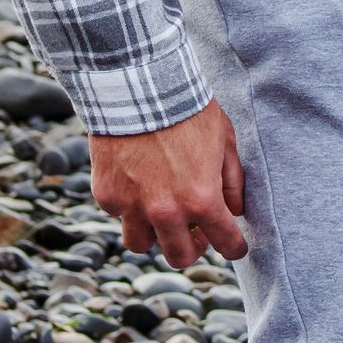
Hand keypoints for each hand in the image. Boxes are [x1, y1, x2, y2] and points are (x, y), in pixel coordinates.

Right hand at [89, 101, 249, 268]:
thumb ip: (233, 182)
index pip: (226, 243)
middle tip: (196, 234)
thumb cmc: (188, 110)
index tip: (234, 248)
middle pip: (179, 256)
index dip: (234, 248)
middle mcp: (166, 211)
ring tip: (160, 213)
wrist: (138, 86)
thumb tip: (235, 210)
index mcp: (201, 200)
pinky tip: (136, 181)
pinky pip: (120, 214)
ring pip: (142, 244)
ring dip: (154, 233)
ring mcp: (132, 206)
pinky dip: (129, 205)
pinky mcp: (107, 195)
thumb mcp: (225, 141)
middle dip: (192, 248)